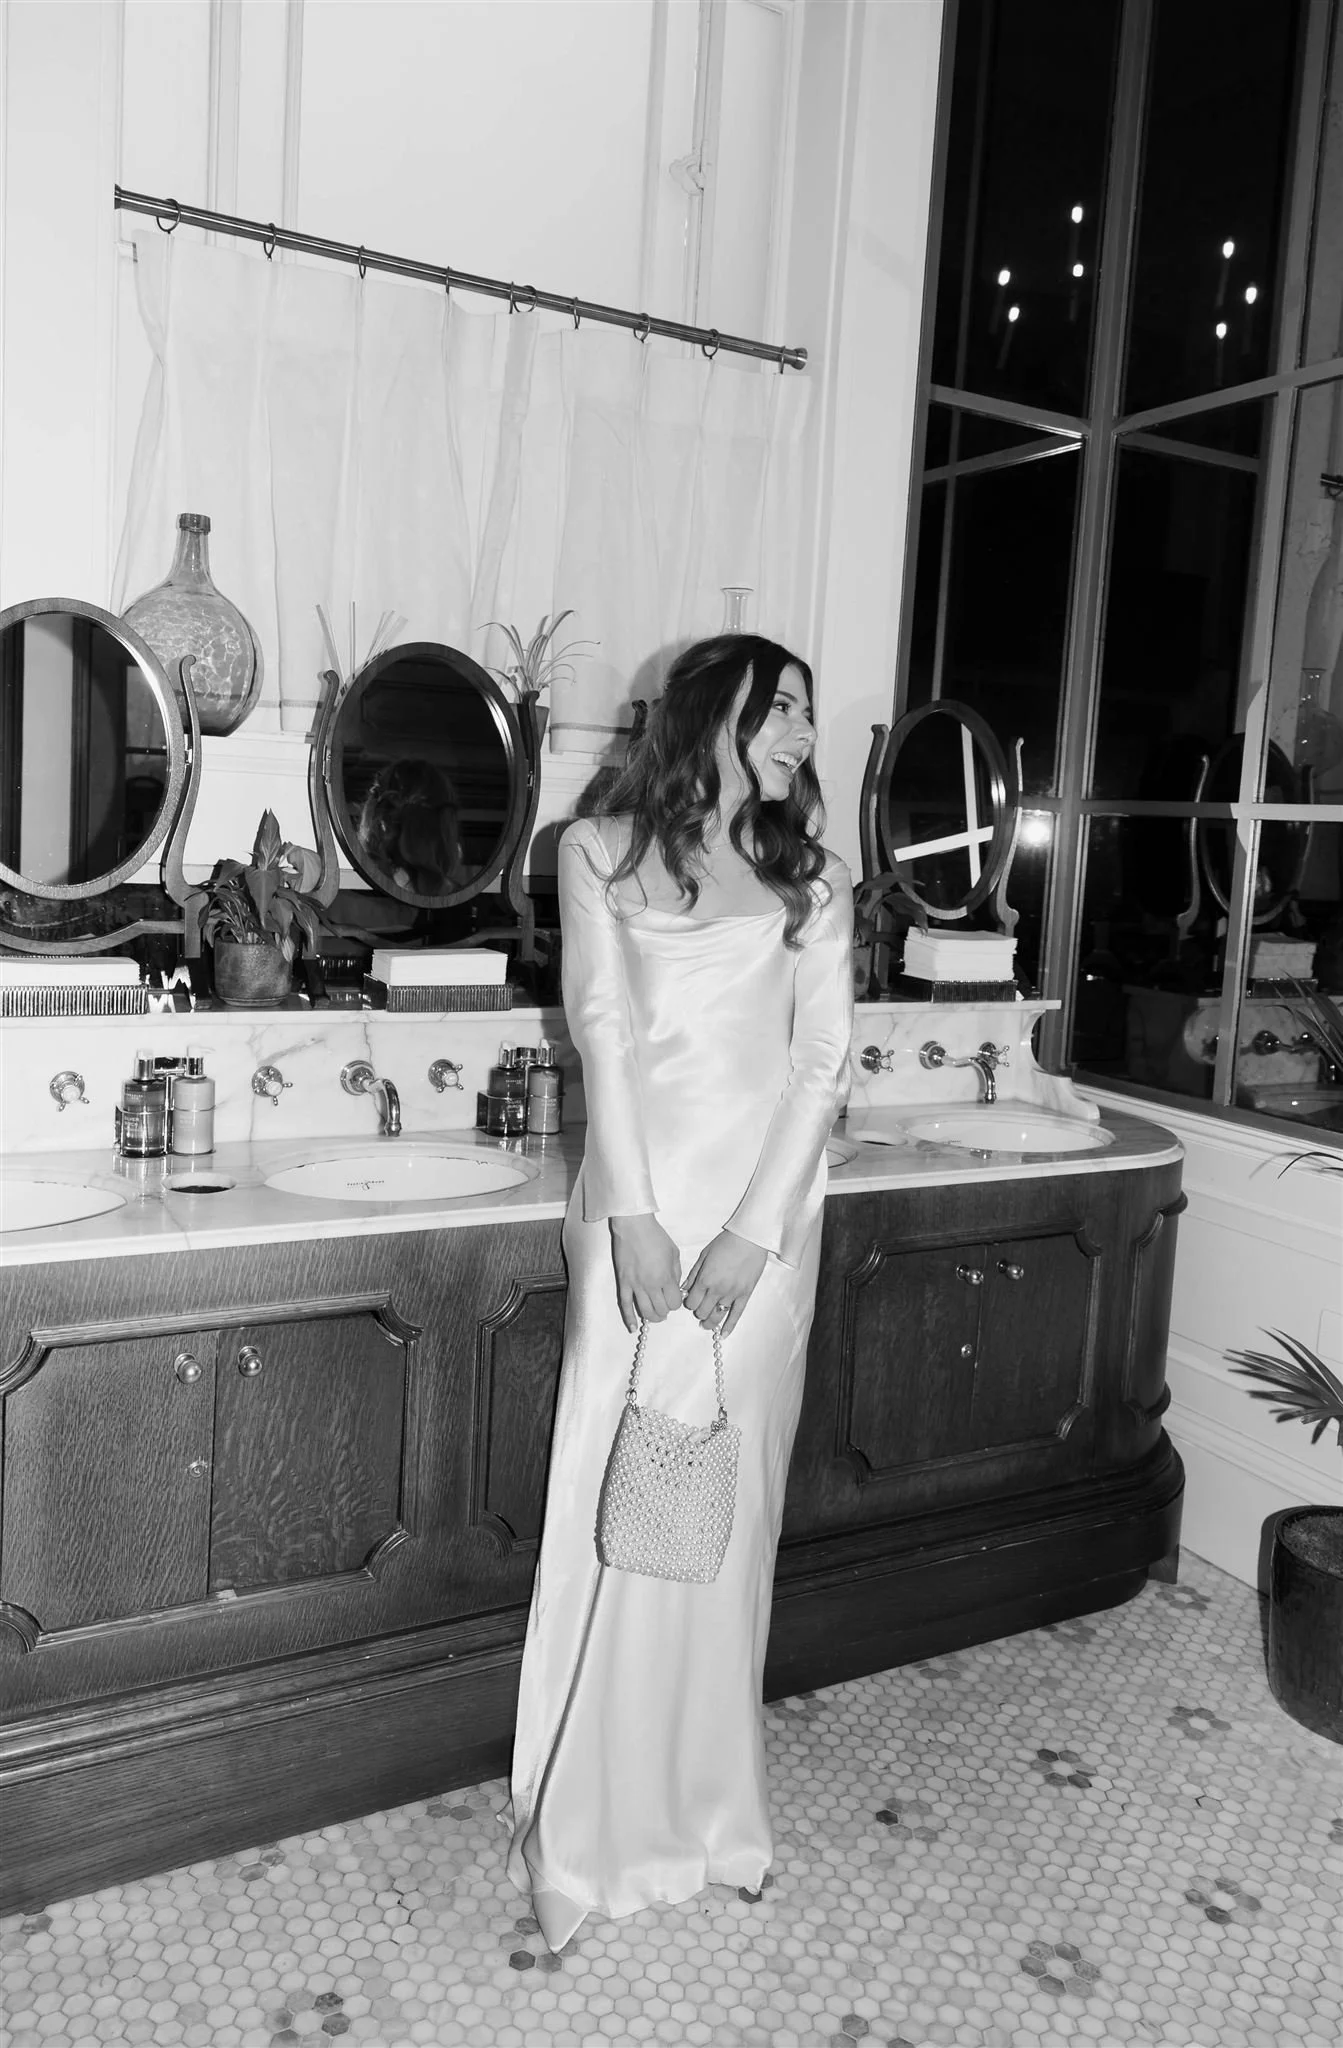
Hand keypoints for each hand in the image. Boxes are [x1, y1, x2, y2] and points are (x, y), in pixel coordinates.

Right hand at [609, 1213, 682, 1331]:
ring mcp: (636, 1285)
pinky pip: (625, 1304)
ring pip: (645, 1311)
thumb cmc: (656, 1237)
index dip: (676, 1303)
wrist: (634, 1226)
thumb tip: (675, 1287)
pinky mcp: (623, 1282)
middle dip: (665, 1311)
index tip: (674, 1298)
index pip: (674, 1303)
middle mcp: (651, 1285)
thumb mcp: (674, 1253)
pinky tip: (633, 1327)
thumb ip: (676, 1273)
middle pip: (661, 1310)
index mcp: (666, 1277)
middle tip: (665, 1307)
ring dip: (652, 1317)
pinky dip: (629, 1318)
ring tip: (655, 1316)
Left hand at [682, 1230, 767, 1336]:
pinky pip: (736, 1315)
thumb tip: (685, 1288)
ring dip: (710, 1321)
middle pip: (702, 1312)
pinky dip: (729, 1326)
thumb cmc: (726, 1243)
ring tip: (707, 1324)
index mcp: (705, 1279)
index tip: (691, 1300)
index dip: (689, 1303)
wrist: (750, 1239)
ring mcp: (732, 1294)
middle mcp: (717, 1289)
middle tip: (700, 1308)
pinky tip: (724, 1334)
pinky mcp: (745, 1295)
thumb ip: (694, 1274)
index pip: (691, 1302)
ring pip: (717, 1316)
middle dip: (699, 1311)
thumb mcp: (704, 1255)